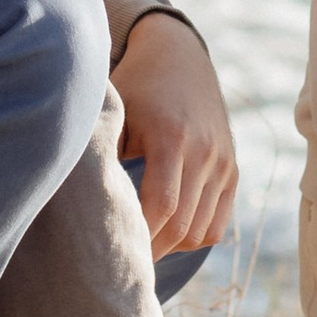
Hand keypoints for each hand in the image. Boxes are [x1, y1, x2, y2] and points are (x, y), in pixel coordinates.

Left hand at [113, 11, 236, 257]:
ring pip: (201, 231)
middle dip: (151, 249)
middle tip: (121, 260)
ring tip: (140, 250)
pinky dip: (193, 238)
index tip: (113, 248)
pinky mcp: (231, 171)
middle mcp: (204, 151)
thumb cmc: (134, 87)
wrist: (178, 57)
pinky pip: (217, 225)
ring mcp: (223, 162)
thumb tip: (84, 205)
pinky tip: (165, 235)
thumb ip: (103, 154)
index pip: (161, 205)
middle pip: (182, 225)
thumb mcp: (116, 112)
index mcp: (172, 136)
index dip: (138, 234)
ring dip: (171, 247)